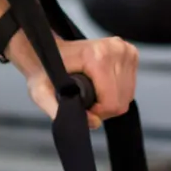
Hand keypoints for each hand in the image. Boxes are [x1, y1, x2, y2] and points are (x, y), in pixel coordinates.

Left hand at [18, 35, 138, 129]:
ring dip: (110, 100)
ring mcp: (123, 48)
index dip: (97, 112)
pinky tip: (100, 85)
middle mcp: (114, 48)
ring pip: (127, 94)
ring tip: (90, 91)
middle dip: (104, 107)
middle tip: (84, 99)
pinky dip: (116, 91)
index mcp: (97, 55)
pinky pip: (130, 86)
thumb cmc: (45, 69)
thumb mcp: (41, 92)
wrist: (47, 49)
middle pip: (122, 100)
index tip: (81, 105)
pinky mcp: (129, 52)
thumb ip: (59, 110)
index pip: (112, 101)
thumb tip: (92, 122)